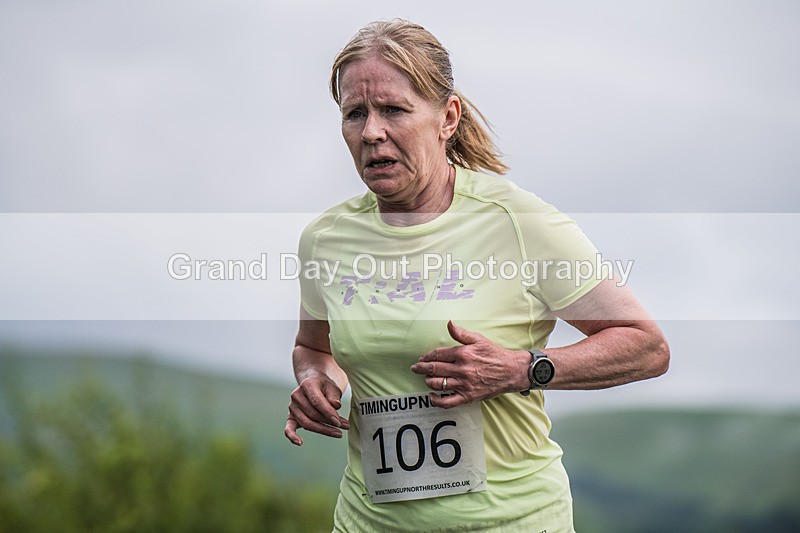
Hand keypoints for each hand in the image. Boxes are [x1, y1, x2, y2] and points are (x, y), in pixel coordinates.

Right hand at [285, 375, 349, 445]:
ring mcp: (292, 407)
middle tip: (345, 426)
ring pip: (306, 423)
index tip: (339, 422)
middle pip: (312, 414)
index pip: (317, 401)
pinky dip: (292, 436)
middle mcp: (296, 395)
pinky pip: (289, 428)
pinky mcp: (291, 417)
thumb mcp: (332, 387)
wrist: (314, 384)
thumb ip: (334, 396)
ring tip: (338, 433)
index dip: (328, 413)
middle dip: (329, 422)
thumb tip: (336, 406)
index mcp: (307, 385)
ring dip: (323, 430)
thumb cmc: (324, 387)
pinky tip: (300, 443)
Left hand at [410, 321, 528, 407]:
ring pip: (437, 384)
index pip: (437, 354)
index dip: (426, 356)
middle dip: (420, 368)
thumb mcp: (479, 339)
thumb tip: (449, 323)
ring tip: (426, 379)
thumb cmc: (495, 354)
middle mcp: (461, 369)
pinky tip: (432, 396)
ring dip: (428, 381)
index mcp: (463, 354)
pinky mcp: (468, 396)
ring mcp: (464, 384)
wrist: (511, 371)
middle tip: (415, 368)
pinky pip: (447, 402)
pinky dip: (436, 400)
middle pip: (433, 369)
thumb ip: (461, 333)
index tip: (422, 358)